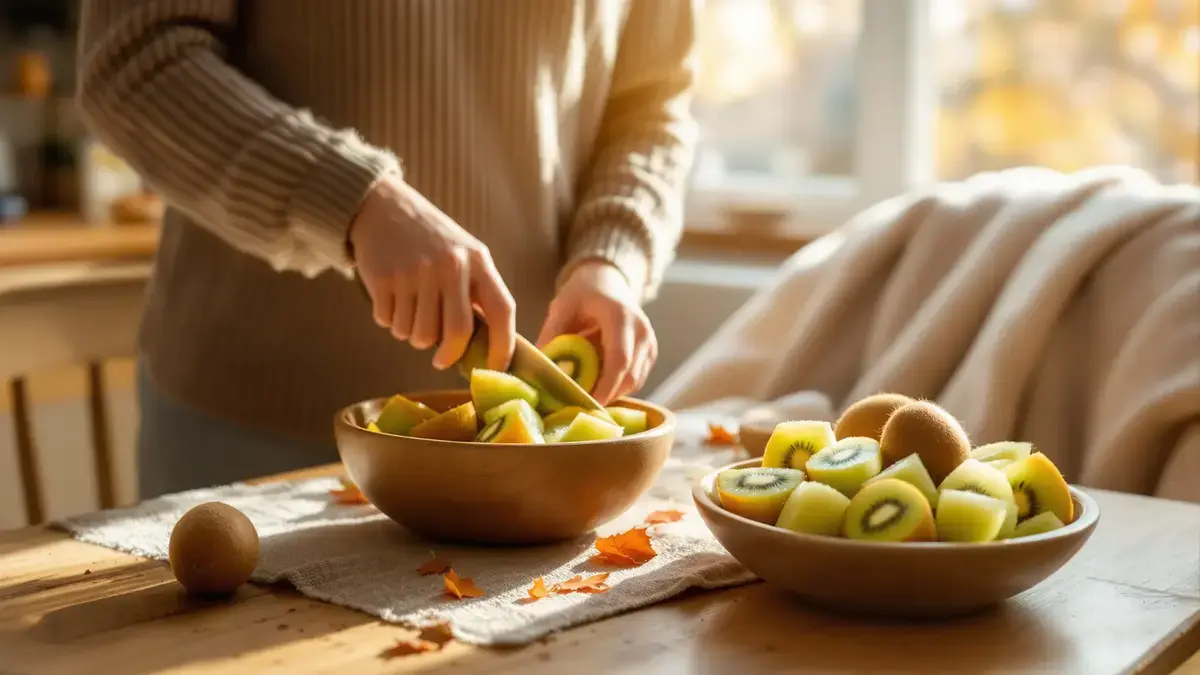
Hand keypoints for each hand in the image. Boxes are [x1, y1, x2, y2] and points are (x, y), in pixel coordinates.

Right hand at [349, 176, 514, 370]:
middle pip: (456, 332)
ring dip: (413, 335)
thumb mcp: (464, 254)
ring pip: (418, 334)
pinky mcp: (384, 279)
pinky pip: (390, 322)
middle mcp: (450, 266)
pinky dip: (390, 321)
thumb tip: (485, 346)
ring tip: (412, 312)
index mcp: (478, 260)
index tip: (496, 367)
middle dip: (449, 355)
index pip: (501, 310)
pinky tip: (392, 298)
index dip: (503, 345)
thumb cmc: (430, 239)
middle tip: (440, 360)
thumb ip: (476, 292)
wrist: (383, 207)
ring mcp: (415, 273)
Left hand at [536, 261, 655, 403]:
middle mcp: (642, 330)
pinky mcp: (650, 353)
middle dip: (606, 395)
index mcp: (620, 316)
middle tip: (579, 406)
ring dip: (611, 392)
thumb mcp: (561, 307)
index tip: (587, 403)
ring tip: (585, 392)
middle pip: (629, 376)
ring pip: (634, 382)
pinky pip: (636, 379)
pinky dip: (617, 387)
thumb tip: (541, 370)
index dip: (605, 386)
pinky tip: (597, 383)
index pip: (619, 359)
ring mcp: (650, 343)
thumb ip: (551, 335)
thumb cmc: (582, 293)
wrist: (607, 282)